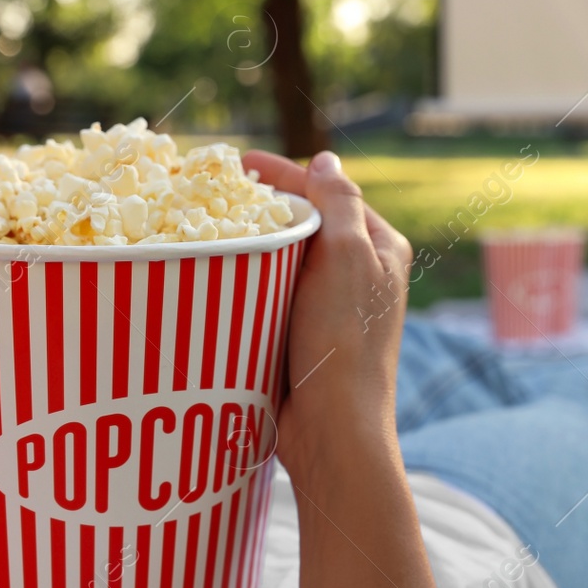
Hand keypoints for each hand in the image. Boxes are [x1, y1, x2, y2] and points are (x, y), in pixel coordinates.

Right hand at [242, 149, 412, 485]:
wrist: (332, 429)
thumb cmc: (344, 339)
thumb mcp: (346, 256)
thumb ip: (339, 202)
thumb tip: (327, 158)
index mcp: (380, 248)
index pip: (330, 193)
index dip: (284, 174)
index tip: (235, 163)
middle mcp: (360, 274)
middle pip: (307, 223)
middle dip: (264, 206)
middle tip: (212, 195)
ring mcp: (331, 307)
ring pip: (287, 259)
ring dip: (253, 244)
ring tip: (207, 228)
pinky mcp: (304, 335)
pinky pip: (272, 293)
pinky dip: (248, 280)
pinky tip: (219, 274)